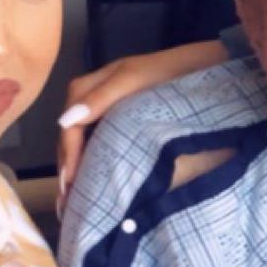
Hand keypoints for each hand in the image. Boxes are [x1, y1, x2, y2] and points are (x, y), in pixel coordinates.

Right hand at [55, 41, 227, 210]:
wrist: (202, 66)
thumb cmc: (168, 70)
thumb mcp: (134, 79)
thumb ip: (101, 98)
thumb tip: (64, 122)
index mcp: (89, 86)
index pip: (69, 126)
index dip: (68, 155)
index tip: (71, 184)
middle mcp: (92, 98)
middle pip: (71, 136)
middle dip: (68, 165)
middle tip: (68, 200)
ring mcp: (107, 109)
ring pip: (82, 140)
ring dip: (78, 165)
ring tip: (77, 197)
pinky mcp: (123, 118)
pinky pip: (100, 140)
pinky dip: (95, 158)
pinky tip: (98, 178)